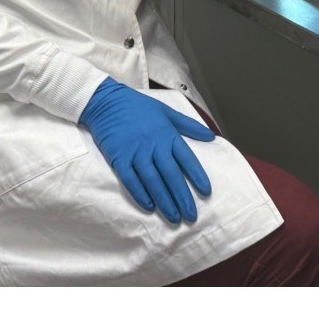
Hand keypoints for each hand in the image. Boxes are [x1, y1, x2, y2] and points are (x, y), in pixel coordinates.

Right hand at [78, 78, 215, 223]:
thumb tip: (212, 137)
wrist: (107, 102)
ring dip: (164, 200)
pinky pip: (130, 180)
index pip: (187, 158)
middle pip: (171, 174)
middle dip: (183, 196)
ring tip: (174, 217)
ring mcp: (135, 153)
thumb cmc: (140, 107)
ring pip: (153, 181)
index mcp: (168, 134)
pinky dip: (140, 194)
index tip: (206, 192)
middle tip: (192, 216)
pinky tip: (149, 207)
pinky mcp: (118, 159)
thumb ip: (189, 126)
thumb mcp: (167, 112)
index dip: (197, 176)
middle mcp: (154, 145)